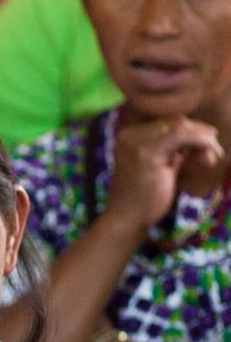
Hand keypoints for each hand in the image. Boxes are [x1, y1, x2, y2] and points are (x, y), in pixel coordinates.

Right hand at [105, 115, 225, 233]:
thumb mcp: (161, 168)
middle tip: (215, 154)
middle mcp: (129, 135)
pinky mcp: (145, 152)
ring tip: (212, 158)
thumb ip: (175, 152)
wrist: (126, 219)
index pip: (169, 123)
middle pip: (175, 122)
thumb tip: (203, 138)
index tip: (209, 149)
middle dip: (201, 135)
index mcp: (130, 137)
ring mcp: (135, 142)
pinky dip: (200, 143)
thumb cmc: (144, 199)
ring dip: (203, 140)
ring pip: (180, 127)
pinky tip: (208, 159)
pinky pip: (181, 137)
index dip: (194, 132)